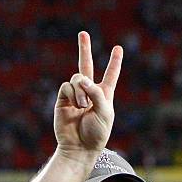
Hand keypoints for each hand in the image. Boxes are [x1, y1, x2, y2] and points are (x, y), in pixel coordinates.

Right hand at [54, 31, 122, 155]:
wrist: (79, 147)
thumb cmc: (96, 133)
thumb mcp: (104, 112)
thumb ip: (96, 93)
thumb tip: (81, 79)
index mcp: (104, 95)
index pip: (110, 75)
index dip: (114, 63)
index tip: (118, 49)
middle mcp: (89, 92)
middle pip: (86, 66)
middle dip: (84, 49)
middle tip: (82, 33)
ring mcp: (75, 95)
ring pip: (77, 78)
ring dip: (81, 91)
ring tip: (82, 107)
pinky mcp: (62, 99)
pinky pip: (67, 86)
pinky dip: (73, 94)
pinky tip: (74, 107)